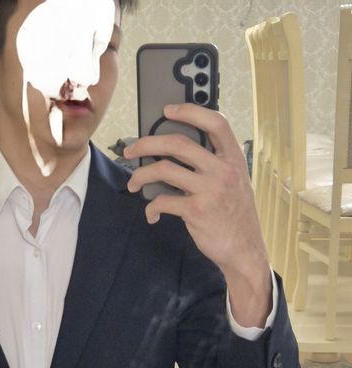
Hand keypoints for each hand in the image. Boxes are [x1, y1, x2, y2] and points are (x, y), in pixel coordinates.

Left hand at [124, 103, 271, 326]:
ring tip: (133, 183)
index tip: (167, 110)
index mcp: (234, 159)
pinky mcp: (196, 211)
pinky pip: (163, 201)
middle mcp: (222, 171)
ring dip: (141, 175)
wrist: (245, 250)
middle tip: (130, 150)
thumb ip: (215, 165)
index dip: (190, 111)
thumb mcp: (236, 183)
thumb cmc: (236, 216)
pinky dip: (151, 208)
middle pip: (178, 143)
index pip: (215, 123)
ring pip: (164, 169)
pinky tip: (152, 214)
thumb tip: (178, 153)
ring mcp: (209, 190)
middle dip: (147, 143)